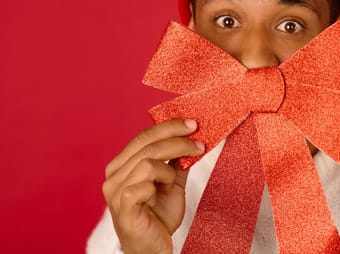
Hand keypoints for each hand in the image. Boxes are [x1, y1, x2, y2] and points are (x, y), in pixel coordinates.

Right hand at [102, 119, 204, 253]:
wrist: (153, 248)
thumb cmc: (158, 216)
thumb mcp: (172, 182)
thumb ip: (177, 161)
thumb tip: (192, 138)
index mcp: (122, 165)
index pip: (144, 136)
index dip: (169, 127)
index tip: (192, 125)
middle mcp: (114, 175)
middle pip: (148, 145)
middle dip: (177, 140)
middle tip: (198, 143)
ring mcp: (115, 191)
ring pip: (147, 162)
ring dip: (168, 169)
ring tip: (173, 181)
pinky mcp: (122, 207)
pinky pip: (143, 185)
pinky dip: (158, 186)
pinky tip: (158, 196)